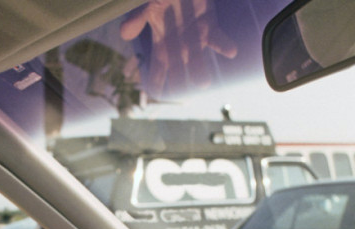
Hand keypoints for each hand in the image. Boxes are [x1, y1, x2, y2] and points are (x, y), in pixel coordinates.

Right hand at [120, 0, 236, 92]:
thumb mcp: (146, 6)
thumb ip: (136, 19)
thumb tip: (124, 34)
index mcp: (161, 47)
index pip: (157, 73)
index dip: (157, 85)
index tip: (157, 94)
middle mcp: (178, 48)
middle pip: (177, 71)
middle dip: (179, 81)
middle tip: (181, 91)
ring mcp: (195, 39)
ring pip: (198, 60)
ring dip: (200, 70)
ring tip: (203, 83)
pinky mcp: (210, 27)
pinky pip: (218, 39)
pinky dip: (224, 46)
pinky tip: (231, 52)